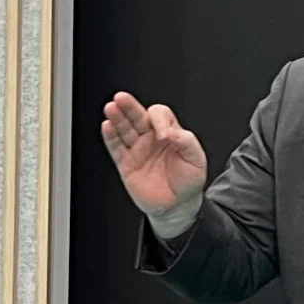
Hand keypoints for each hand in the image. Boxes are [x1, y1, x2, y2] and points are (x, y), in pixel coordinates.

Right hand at [101, 92, 206, 223]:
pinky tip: (107, 126)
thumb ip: (187, 142)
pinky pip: (116, 147)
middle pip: (137, 116)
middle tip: (122, 98)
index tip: (164, 136)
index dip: (160, 121)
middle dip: (130, 107)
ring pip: (124, 129)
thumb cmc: (188, 181)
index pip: (160, 115)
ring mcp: (137, 150)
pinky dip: (110, 137)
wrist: (178, 206)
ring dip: (117, 118)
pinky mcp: (126, 163)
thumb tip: (172, 132)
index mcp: (169, 132)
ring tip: (111, 108)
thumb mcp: (197, 160)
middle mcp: (150, 138)